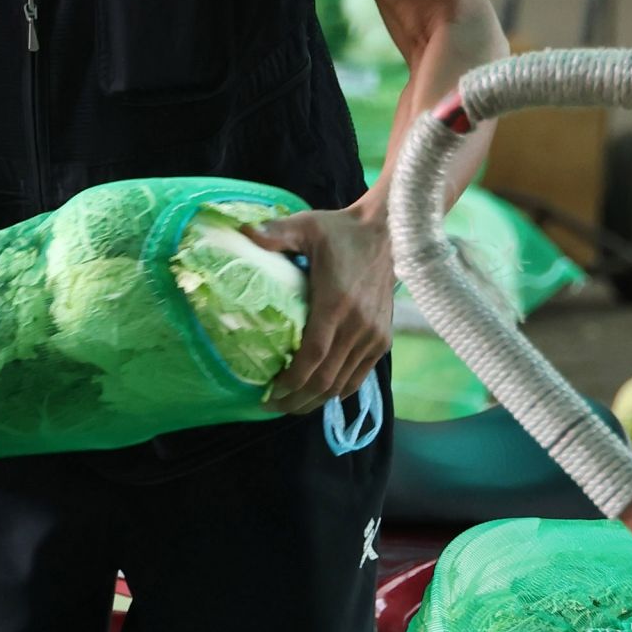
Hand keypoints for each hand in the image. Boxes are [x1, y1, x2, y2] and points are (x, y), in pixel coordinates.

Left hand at [249, 206, 392, 416]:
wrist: (388, 232)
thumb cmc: (341, 232)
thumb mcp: (306, 225)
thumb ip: (276, 233)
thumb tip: (242, 232)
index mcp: (336, 304)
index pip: (313, 356)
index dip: (290, 381)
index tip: (268, 392)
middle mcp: (358, 326)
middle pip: (325, 380)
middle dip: (296, 400)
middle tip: (270, 406)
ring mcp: (373, 336)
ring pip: (342, 384)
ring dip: (315, 400)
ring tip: (289, 404)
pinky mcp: (382, 339)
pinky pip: (359, 377)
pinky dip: (337, 390)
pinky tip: (317, 394)